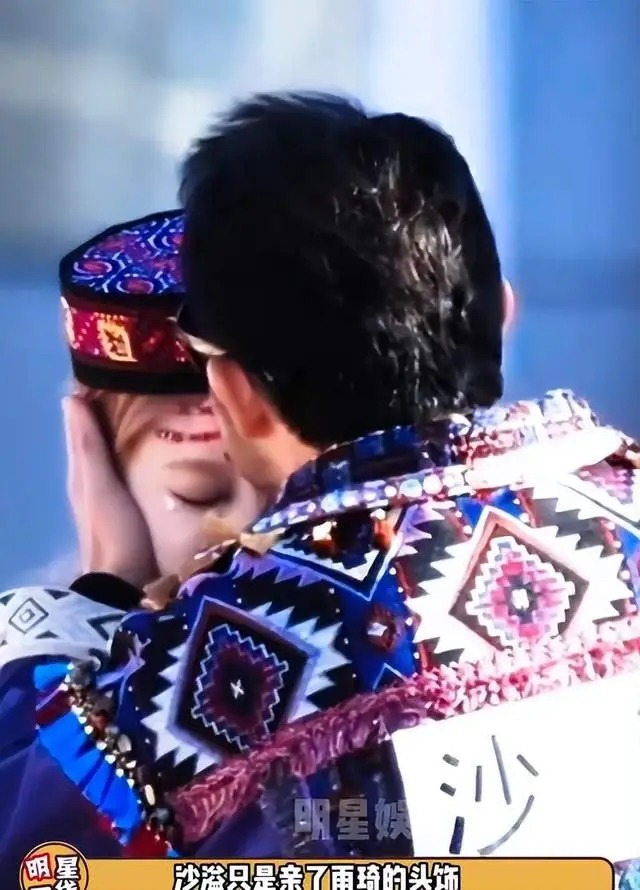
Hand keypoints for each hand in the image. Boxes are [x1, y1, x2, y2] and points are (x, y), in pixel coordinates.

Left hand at [63, 395, 156, 587]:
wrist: (126, 586)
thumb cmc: (113, 530)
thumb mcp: (99, 484)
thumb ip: (88, 445)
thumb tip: (71, 398)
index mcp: (81, 473)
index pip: (82, 427)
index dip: (92, 401)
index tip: (117, 373)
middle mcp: (92, 483)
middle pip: (100, 441)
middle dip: (115, 414)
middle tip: (145, 387)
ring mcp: (111, 500)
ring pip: (116, 457)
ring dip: (129, 436)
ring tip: (158, 412)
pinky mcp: (132, 512)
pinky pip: (133, 474)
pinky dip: (140, 457)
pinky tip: (161, 453)